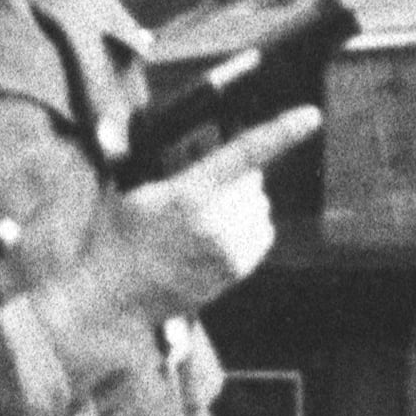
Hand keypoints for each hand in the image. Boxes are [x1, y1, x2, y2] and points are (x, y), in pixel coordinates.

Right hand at [70, 108, 316, 336]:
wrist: (113, 299)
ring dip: (242, 205)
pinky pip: (262, 235)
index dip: (281, 132)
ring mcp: (228, 250)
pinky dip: (249, 229)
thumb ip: (123, 152)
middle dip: (236, 177)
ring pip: (260, 208)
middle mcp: (215, 221)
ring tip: (205, 218)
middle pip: (254, 181)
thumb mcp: (118, 190)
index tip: (310, 115)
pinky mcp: (235, 271)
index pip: (244, 154)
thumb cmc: (113, 239)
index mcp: (188, 193)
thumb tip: (106, 122)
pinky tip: (218, 236)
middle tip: (202, 189)